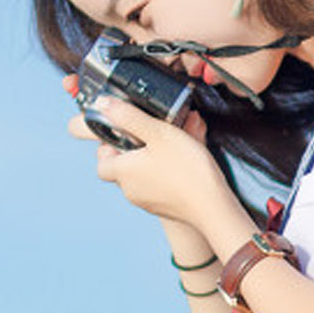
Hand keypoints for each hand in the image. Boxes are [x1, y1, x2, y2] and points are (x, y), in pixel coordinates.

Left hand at [62, 77, 227, 231]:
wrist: (212, 207)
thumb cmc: (187, 170)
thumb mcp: (158, 132)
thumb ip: (129, 117)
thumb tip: (103, 104)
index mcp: (123, 170)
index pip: (101, 161)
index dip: (107, 147)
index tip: (124, 135)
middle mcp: (130, 189)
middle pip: (119, 169)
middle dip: (129, 153)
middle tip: (147, 139)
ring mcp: (145, 202)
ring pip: (138, 178)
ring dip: (147, 164)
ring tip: (168, 150)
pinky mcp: (162, 208)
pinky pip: (154, 188)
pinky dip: (161, 176)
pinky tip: (179, 168)